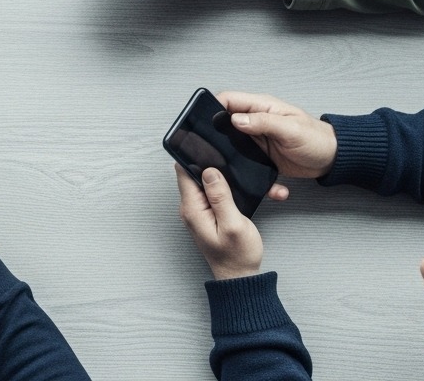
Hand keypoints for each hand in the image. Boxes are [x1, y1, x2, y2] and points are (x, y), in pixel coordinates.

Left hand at [176, 165, 263, 279]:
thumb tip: (209, 171)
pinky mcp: (208, 214)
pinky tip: (234, 184)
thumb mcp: (233, 223)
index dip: (195, 157)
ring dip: (217, 176)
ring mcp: (199, 211)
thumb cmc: (238, 255)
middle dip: (208, 164)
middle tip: (228, 155)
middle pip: (193, 175)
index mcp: (193, 209)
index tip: (210, 147)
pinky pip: (210, 193)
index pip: (184, 173)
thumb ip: (220, 197)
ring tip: (234, 167)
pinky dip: (221, 187)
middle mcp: (191, 208)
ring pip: (204, 183)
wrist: (240, 276)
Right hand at [218, 91, 337, 179]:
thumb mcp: (290, 129)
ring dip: (226, 153)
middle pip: (224, 122)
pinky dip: (243, 168)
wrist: (332, 160)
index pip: (228, 100)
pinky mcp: (259, 155)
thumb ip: (263, 122)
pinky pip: (243, 160)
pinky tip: (247, 175)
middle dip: (214, 133)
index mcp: (261, 107)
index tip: (203, 121)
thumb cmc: (317, 139)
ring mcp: (256, 138)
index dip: (213, 107)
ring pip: (230, 142)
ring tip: (224, 165)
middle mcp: (255, 121)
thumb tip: (236, 119)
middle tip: (208, 147)